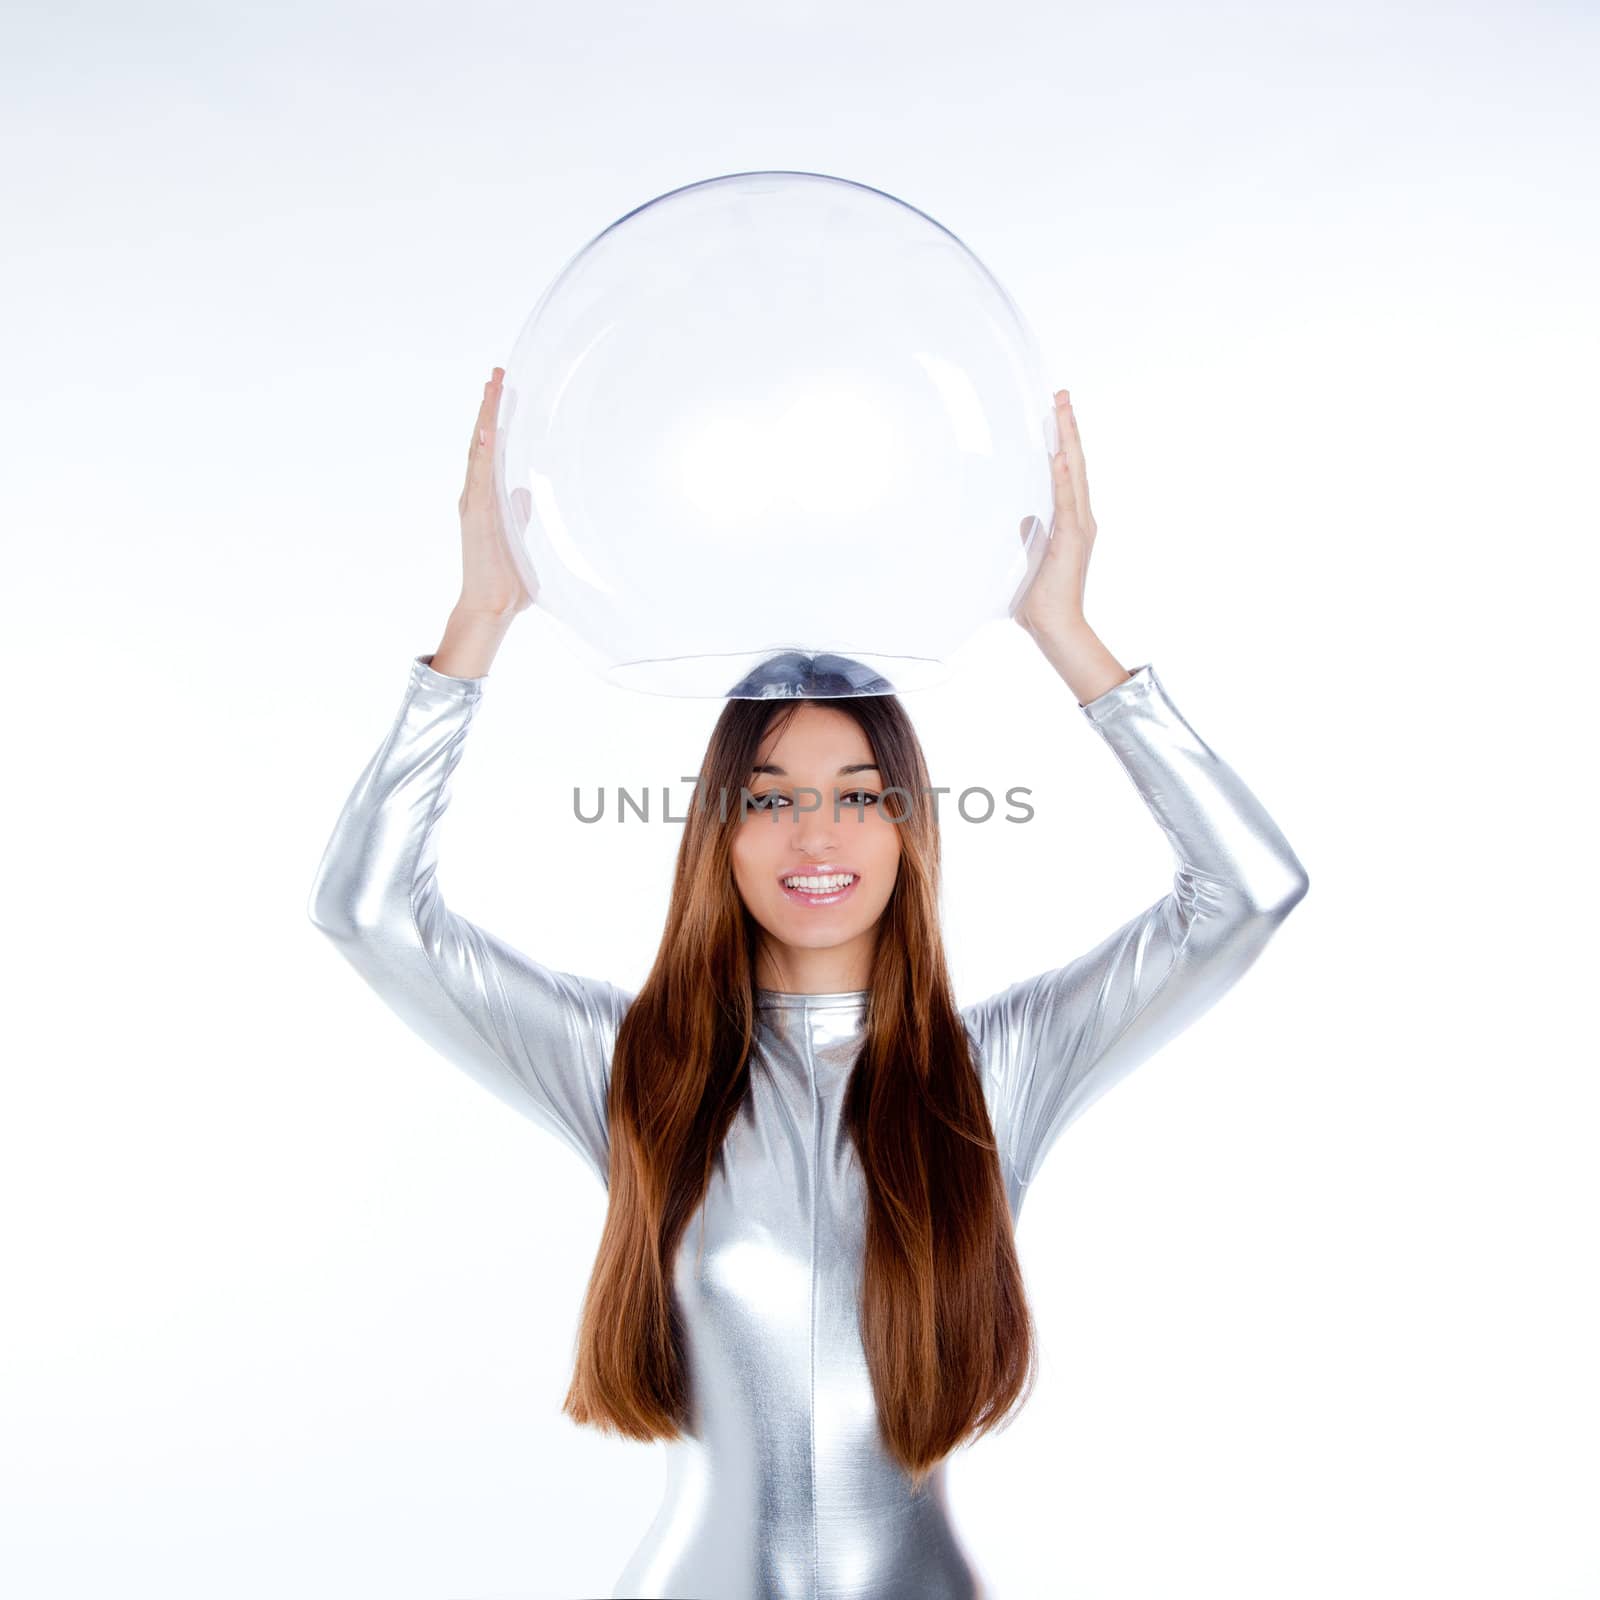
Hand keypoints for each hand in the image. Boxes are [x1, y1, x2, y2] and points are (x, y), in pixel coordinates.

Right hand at [457, 367, 537, 615]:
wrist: (491, 606)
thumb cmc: (506, 578)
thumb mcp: (520, 537)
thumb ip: (520, 514)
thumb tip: (525, 494)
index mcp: (486, 499)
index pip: (490, 450)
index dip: (495, 419)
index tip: (501, 391)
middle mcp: (476, 495)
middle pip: (482, 441)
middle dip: (489, 408)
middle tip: (496, 374)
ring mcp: (475, 503)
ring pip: (480, 451)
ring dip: (487, 419)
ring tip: (492, 387)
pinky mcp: (479, 515)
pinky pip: (482, 476)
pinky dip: (484, 452)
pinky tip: (489, 429)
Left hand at [1013, 389, 1095, 638]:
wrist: (1055, 626)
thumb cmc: (1040, 597)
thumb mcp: (1029, 557)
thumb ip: (1029, 535)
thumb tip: (1022, 520)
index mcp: (1072, 520)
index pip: (1068, 471)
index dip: (1063, 440)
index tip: (1057, 410)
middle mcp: (1081, 517)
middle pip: (1076, 462)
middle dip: (1068, 428)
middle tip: (1062, 395)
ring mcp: (1079, 527)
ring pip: (1075, 474)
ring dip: (1068, 441)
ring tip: (1063, 410)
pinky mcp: (1071, 540)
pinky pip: (1066, 503)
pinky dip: (1064, 479)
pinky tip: (1060, 456)